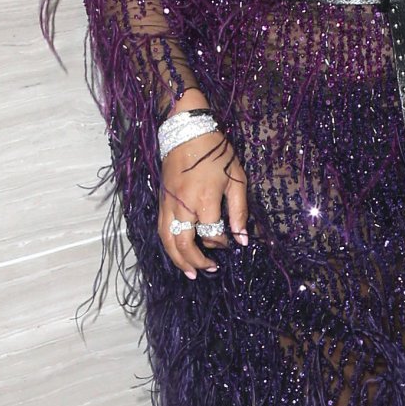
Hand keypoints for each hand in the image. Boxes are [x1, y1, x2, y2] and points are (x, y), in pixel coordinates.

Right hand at [158, 131, 248, 278]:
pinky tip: (176, 253)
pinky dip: (168, 245)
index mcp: (205, 199)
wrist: (187, 132)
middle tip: (210, 270)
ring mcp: (168, 204)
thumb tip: (243, 239)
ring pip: (168, 240)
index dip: (222, 243)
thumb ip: (239, 210)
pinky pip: (161, 229)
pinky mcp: (160, 201)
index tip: (231, 243)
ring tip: (190, 273)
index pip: (212, 234)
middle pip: (185, 244)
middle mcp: (183, 205)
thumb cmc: (216, 153)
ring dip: (178, 260)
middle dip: (197, 261)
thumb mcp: (236, 178)